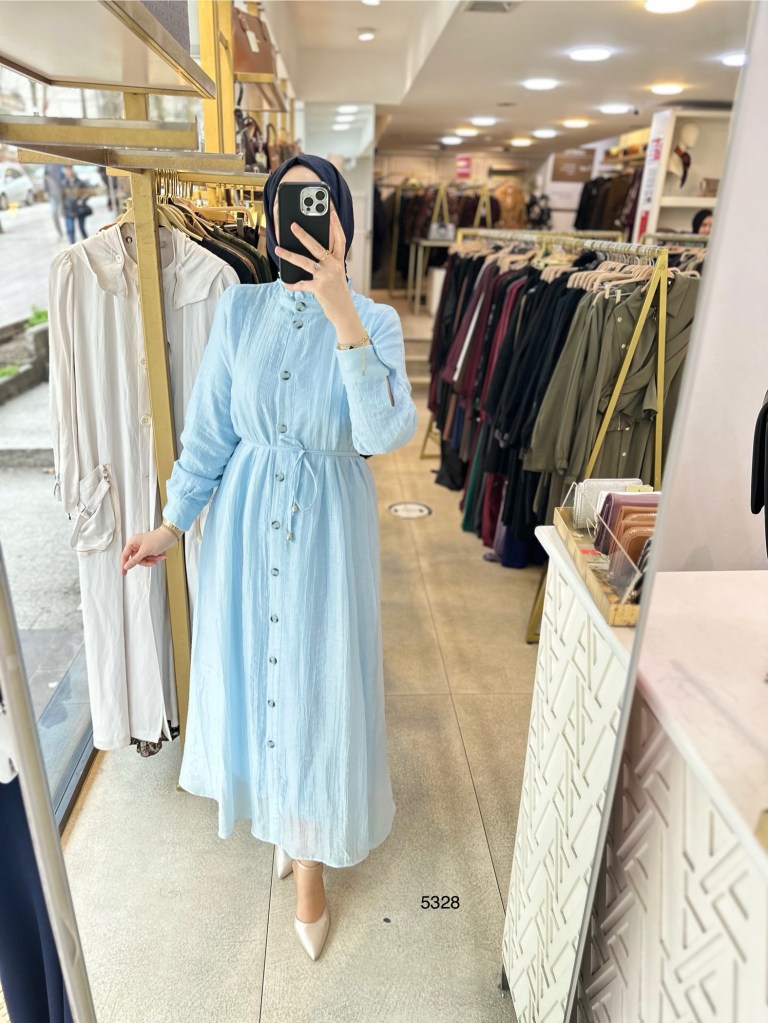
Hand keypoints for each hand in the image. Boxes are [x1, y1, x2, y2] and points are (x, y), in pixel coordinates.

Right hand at [120, 526, 177, 575]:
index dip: (124, 565)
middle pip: (136, 559)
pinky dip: (155, 558)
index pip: (125, 556)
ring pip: (143, 560)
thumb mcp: (145, 551)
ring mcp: (143, 547)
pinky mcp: (149, 549)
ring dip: (152, 560)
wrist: (170, 536)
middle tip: (153, 562)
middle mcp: (136, 545)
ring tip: (159, 556)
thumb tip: (126, 566)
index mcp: (132, 542)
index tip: (123, 574)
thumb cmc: (157, 540)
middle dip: (146, 562)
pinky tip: (162, 555)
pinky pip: (149, 557)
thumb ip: (135, 560)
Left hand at [275, 211, 358, 329]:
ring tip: (279, 249)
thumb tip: (308, 250)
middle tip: (292, 225)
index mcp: (339, 260)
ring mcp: (326, 276)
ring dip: (290, 255)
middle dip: (304, 235)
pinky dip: (292, 284)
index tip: (330, 209)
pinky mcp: (319, 287)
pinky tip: (284, 283)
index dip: (335, 223)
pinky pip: (301, 284)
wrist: (344, 312)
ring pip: (305, 262)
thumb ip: (327, 261)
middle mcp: (334, 266)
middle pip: (317, 246)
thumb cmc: (338, 291)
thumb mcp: (336, 274)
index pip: (339, 237)